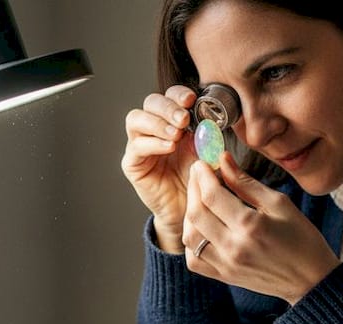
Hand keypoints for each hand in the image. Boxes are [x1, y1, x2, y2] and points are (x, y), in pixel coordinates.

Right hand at [121, 85, 198, 252]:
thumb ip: (207, 137)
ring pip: (136, 119)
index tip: (192, 100)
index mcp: (173, 121)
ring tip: (176, 135)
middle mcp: (154, 129)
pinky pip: (136, 146)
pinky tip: (169, 147)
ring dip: (157, 123)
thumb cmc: (197, 181)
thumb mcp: (207, 155)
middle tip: (183, 119)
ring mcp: (140, 144)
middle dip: (167, 107)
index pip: (170, 97)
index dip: (178, 94)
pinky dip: (153, 143)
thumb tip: (209, 120)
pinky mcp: (133, 163)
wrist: (188, 210)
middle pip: (150, 103)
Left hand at [183, 153, 339, 304]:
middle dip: (193, 189)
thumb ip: (247, 183)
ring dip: (190, 214)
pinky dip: (192, 241)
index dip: (202, 175)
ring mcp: (226, 265)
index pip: (212, 196)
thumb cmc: (301, 239)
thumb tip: (223, 160)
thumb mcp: (279, 204)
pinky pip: (194, 259)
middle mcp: (234, 248)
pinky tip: (201, 227)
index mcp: (251, 226)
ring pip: (190, 236)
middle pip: (196, 214)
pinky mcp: (224, 277)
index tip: (202, 163)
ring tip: (199, 199)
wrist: (311, 280)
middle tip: (198, 175)